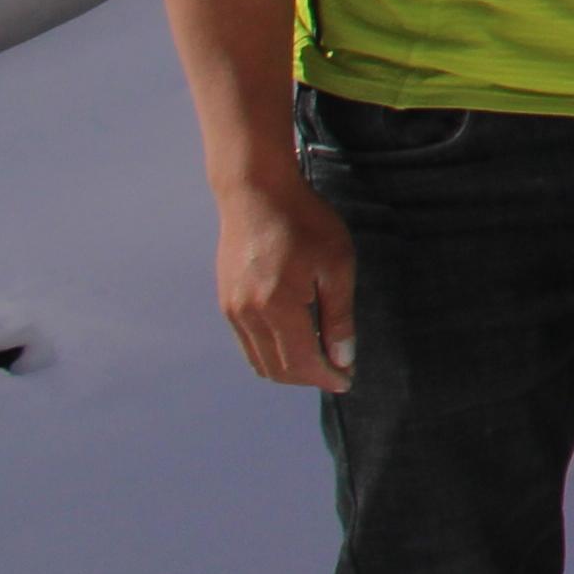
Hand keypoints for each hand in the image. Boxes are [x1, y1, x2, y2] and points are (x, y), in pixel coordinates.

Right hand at [209, 167, 355, 391]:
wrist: (257, 193)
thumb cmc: (304, 222)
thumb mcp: (336, 264)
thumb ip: (339, 316)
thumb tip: (343, 358)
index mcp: (277, 307)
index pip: (302, 362)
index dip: (326, 377)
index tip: (347, 381)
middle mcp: (248, 315)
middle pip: (278, 369)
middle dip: (309, 377)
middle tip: (337, 371)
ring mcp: (232, 310)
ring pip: (260, 360)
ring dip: (289, 368)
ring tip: (320, 358)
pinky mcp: (226, 302)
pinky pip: (248, 344)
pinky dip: (271, 353)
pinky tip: (295, 340)